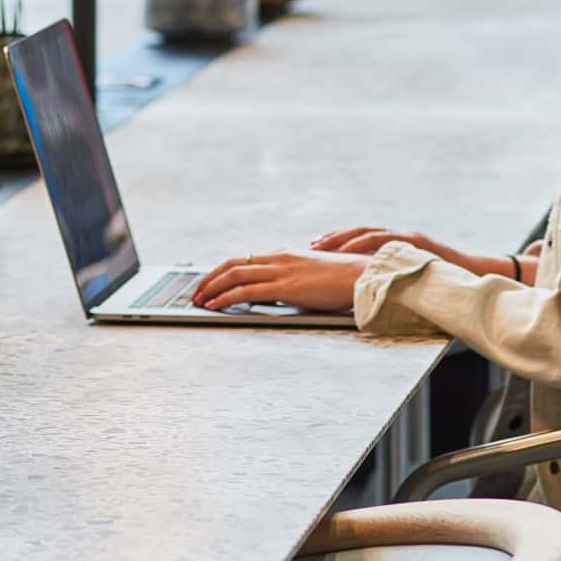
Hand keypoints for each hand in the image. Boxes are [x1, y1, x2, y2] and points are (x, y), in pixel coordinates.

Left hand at [192, 249, 368, 313]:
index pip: (246, 260)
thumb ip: (295, 279)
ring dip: (211, 288)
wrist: (364, 276)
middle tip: (196, 291)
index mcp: (286, 254)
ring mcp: (281, 271)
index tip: (212, 282)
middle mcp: (279, 258)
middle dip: (210, 278)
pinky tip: (214, 305)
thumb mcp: (314, 275)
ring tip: (198, 300)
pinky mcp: (285, 287)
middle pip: (233, 264)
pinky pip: (246, 291)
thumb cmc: (346, 279)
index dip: (224, 271)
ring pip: (234, 275)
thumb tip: (281, 292)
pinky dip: (225, 297)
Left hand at [312, 226, 465, 265]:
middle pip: (360, 233)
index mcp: (395, 244)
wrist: (474, 273)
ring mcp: (407, 239)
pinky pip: (387, 243)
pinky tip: (350, 253)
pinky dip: (366, 247)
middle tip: (311, 245)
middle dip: (334, 238)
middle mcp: (398, 236)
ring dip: (344, 241)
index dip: (338, 241)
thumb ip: (391, 275)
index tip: (316, 246)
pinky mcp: (416, 244)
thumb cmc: (442, 279)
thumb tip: (367, 289)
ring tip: (324, 248)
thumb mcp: (411, 275)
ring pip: (369, 235)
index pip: (361, 238)